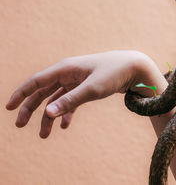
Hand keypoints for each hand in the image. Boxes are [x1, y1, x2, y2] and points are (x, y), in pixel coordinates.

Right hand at [5, 50, 148, 137]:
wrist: (136, 68)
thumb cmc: (114, 73)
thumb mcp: (92, 89)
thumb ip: (70, 101)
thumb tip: (47, 113)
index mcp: (66, 68)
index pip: (36, 81)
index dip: (21, 94)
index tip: (8, 108)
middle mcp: (69, 73)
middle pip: (43, 91)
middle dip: (30, 109)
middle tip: (20, 125)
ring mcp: (77, 80)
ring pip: (57, 99)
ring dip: (49, 116)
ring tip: (44, 135)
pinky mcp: (87, 87)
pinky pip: (71, 101)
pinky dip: (67, 113)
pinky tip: (66, 126)